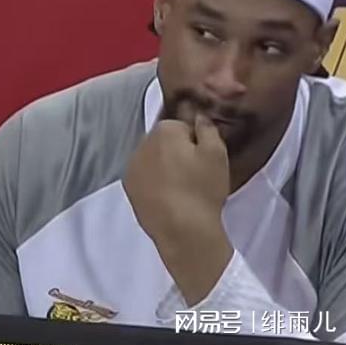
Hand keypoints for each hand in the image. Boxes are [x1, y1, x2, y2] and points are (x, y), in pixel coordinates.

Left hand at [124, 113, 232, 304]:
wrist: (182, 228)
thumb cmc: (202, 188)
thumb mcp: (217, 154)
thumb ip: (208, 128)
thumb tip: (198, 116)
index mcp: (163, 131)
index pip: (181, 127)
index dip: (195, 142)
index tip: (204, 159)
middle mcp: (142, 144)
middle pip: (163, 142)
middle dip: (177, 152)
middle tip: (195, 174)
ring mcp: (132, 166)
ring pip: (152, 159)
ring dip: (163, 167)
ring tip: (182, 188)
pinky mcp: (128, 187)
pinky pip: (144, 177)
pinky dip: (153, 182)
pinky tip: (168, 197)